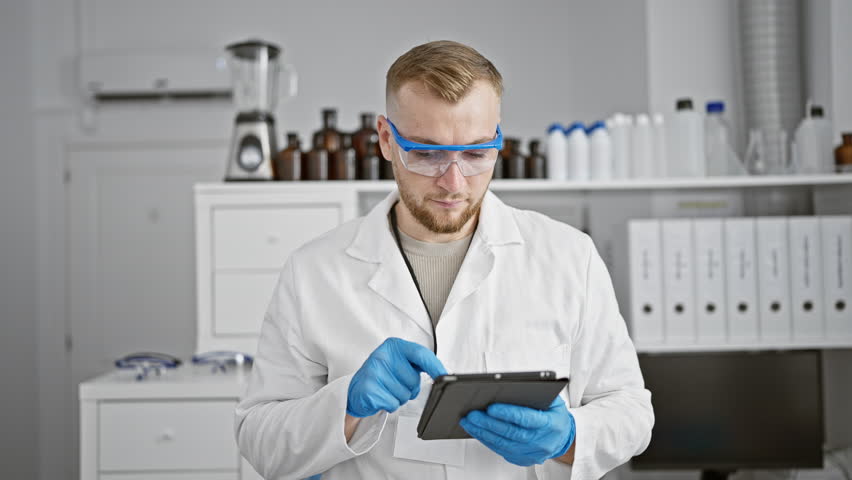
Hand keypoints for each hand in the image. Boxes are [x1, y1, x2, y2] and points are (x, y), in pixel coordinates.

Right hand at [346, 337, 446, 417]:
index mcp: (393, 346)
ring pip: (404, 394)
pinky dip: (390, 405)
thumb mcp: (398, 362)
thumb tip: (441, 374)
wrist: (356, 390)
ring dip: (399, 398)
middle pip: (414, 380)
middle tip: (395, 384)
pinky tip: (381, 397)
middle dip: (410, 388)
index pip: (420, 354)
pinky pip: (393, 403)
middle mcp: (383, 355)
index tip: (444, 376)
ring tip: (387, 390)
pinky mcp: (369, 388)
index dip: (435, 366)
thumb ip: (417, 364)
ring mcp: (374, 371)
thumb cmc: (382, 376)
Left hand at [459, 395, 574, 466]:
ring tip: (469, 421)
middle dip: (489, 423)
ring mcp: (531, 453)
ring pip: (503, 444)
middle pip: (511, 433)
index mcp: (550, 424)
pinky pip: (500, 450)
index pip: (526, 419)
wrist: (563, 437)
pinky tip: (476, 431)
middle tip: (473, 414)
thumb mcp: (554, 401)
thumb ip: (536, 394)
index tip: (491, 407)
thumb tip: (511, 388)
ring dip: (483, 432)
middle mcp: (541, 441)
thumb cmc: (555, 415)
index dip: (508, 414)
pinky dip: (486, 440)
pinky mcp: (521, 459)